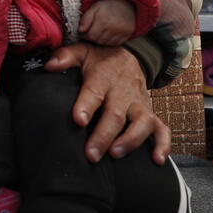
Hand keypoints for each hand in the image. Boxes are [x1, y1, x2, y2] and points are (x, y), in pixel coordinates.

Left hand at [43, 43, 168, 164]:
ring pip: (142, 123)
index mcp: (103, 79)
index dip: (86, 106)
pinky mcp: (151, 114)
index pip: (94, 93)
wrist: (133, 57)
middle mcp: (123, 93)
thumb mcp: (83, 52)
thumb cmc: (101, 61)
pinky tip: (157, 160)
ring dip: (131, 140)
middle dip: (104, 136)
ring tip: (116, 154)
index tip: (78, 120)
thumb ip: (65, 57)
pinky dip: (163, 145)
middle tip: (91, 154)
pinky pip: (162, 130)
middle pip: (116, 115)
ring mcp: (139, 105)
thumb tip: (48, 65)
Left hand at [79, 0, 135, 45]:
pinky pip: (115, 43)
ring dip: (101, 40)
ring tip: (100, 32)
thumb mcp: (94, 7)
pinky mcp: (127, 34)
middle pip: (98, 41)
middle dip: (93, 38)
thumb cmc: (108, 5)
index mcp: (103, 20)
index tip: (84, 33)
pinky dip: (110, 41)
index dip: (85, 35)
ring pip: (106, 43)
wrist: (126, 2)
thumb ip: (85, 19)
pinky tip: (108, 34)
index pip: (91, 36)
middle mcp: (113, 27)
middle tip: (92, 32)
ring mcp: (122, 31)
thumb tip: (80, 30)